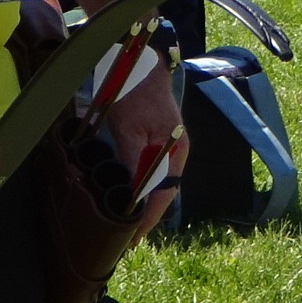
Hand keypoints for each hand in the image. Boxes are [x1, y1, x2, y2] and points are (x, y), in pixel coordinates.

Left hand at [99, 59, 187, 226]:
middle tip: (127, 238)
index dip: (148, 219)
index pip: (163, 195)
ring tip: (126, 223)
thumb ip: (133, 159)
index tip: (133, 238)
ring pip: (154, 184)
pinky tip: (126, 195)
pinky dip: (138, 186)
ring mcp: (166, 147)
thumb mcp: (128, 127)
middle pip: (161, 193)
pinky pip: (148, 171)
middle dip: (145, 216)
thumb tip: (133, 193)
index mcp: (175, 153)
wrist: (140, 63)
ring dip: (141, 203)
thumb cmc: (135, 92)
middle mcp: (174, 154)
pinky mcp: (154, 141)